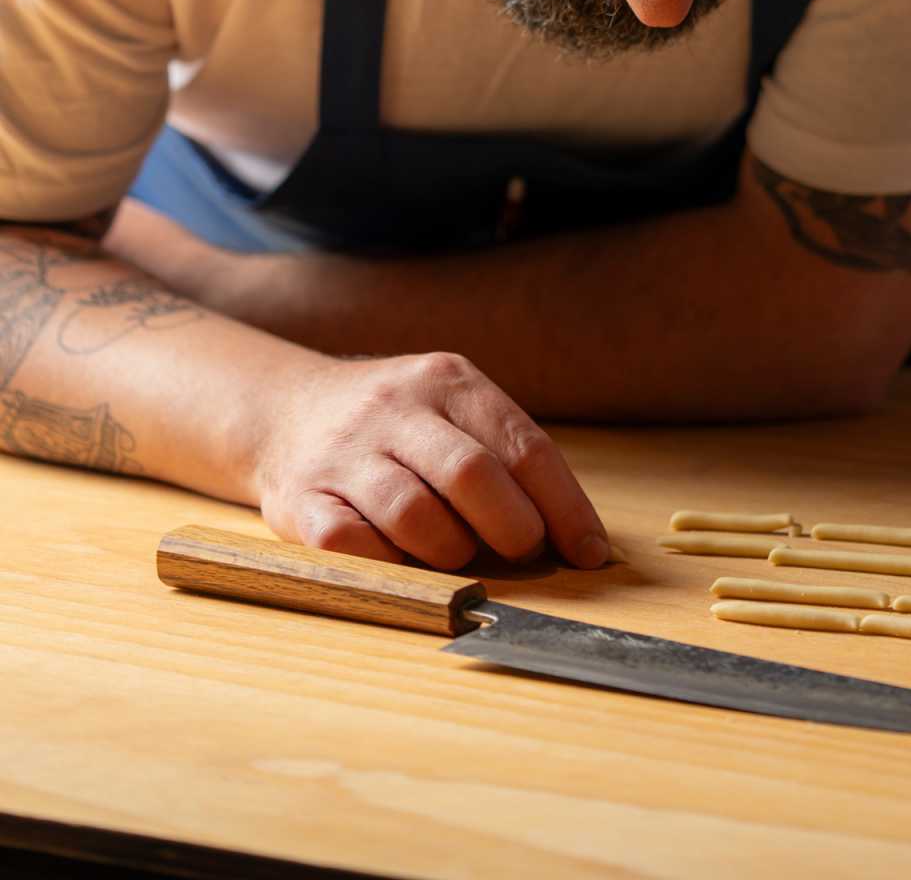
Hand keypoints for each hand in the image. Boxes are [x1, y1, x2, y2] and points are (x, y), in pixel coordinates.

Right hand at [249, 349, 610, 570]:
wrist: (287, 410)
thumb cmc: (396, 424)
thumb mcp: (453, 408)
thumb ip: (506, 456)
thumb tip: (578, 536)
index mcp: (446, 380)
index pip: (523, 446)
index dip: (564, 507)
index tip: (589, 553)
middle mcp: (395, 408)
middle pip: (472, 476)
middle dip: (513, 529)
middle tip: (522, 552)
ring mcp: (344, 452)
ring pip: (415, 516)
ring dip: (451, 552)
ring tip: (455, 551)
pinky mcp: (302, 497)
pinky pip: (352, 545)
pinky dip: (388, 564)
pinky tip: (399, 558)